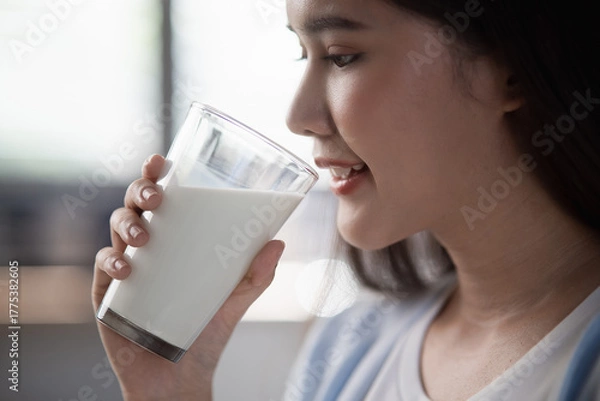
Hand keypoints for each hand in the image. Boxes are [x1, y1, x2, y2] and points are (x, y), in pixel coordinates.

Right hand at [92, 154, 284, 400]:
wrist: (180, 375)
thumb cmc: (206, 332)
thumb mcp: (235, 300)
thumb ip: (256, 275)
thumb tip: (279, 242)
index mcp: (173, 241)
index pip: (162, 200)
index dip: (155, 175)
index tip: (161, 159)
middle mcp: (147, 248)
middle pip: (134, 205)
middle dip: (139, 190)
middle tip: (156, 195)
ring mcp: (125, 268)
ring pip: (116, 229)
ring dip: (127, 224)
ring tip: (145, 236)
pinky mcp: (108, 294)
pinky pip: (103, 267)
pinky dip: (112, 262)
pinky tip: (127, 269)